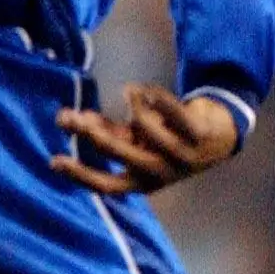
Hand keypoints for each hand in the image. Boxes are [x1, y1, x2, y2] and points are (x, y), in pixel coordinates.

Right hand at [54, 85, 240, 196]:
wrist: (220, 138)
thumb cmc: (168, 140)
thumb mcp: (137, 143)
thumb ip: (107, 133)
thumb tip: (69, 118)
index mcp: (142, 181)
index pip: (107, 185)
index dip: (81, 175)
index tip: (54, 160)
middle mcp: (161, 173)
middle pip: (120, 154)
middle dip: (92, 134)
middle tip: (70, 115)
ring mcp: (182, 156)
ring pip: (145, 127)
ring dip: (133, 105)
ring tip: (129, 91)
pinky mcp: (199, 135)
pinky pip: (172, 111)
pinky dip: (156, 97)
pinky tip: (146, 89)